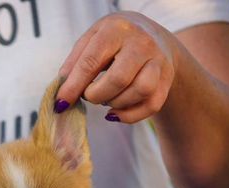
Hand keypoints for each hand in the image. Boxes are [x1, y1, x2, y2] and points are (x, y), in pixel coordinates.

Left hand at [57, 12, 177, 123]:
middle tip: (89, 95)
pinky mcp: (167, 79)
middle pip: (119, 79)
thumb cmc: (114, 41)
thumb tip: (63, 89)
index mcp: (116, 30)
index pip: (91, 61)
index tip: (61, 103)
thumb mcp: (92, 40)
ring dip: (116, 103)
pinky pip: (151, 105)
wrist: (153, 37)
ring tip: (106, 99)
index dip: (74, 86)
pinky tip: (116, 112)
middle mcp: (141, 43)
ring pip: (140, 91)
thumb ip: (75, 62)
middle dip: (97, 95)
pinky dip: (129, 116)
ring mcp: (158, 61)